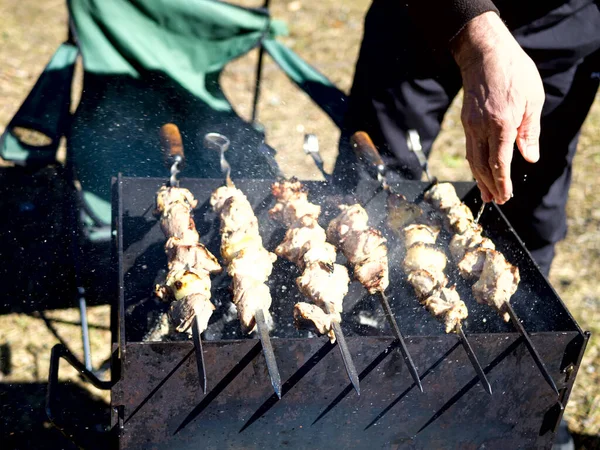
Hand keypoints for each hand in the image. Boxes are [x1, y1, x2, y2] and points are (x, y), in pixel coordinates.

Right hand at [450, 12, 543, 203]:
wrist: (484, 54)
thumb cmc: (514, 72)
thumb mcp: (533, 100)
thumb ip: (530, 132)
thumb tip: (530, 158)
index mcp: (501, 124)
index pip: (499, 163)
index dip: (502, 183)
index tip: (506, 197)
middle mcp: (482, 128)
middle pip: (482, 166)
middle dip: (490, 186)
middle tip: (497, 201)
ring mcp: (470, 125)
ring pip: (472, 159)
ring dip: (480, 179)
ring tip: (486, 194)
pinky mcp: (466, 121)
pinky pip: (470, 148)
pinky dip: (475, 163)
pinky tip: (480, 170)